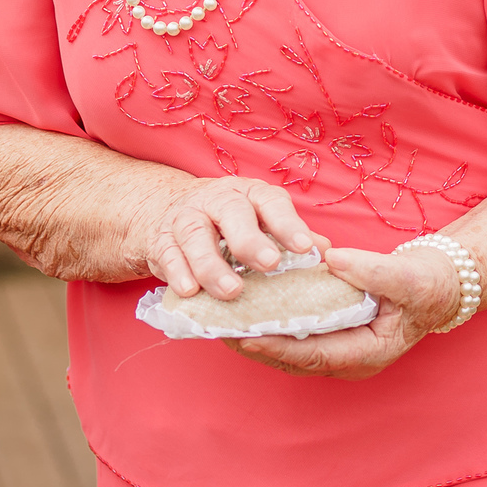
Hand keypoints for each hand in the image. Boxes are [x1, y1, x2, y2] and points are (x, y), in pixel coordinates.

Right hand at [132, 175, 321, 300]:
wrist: (164, 209)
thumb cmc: (226, 222)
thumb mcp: (259, 221)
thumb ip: (289, 237)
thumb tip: (325, 252)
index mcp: (249, 194)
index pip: (270, 203)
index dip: (288, 224)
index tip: (304, 248)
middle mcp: (217, 200)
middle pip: (232, 213)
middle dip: (250, 240)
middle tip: (268, 264)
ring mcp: (185, 218)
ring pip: (196, 235)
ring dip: (212, 265)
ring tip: (230, 291)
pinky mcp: (161, 239)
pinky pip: (167, 254)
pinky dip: (178, 272)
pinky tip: (190, 291)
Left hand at [225, 243, 462, 380]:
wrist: (441, 285)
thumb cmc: (427, 284)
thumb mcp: (406, 276)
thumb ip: (370, 270)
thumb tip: (330, 259)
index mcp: (367, 353)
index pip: (313, 355)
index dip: (277, 346)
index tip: (245, 335)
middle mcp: (349, 359)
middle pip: (293, 359)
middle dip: (255, 345)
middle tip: (218, 328)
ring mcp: (340, 350)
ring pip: (289, 350)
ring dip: (257, 337)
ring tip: (222, 320)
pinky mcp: (333, 336)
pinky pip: (295, 336)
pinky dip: (272, 325)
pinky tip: (250, 308)